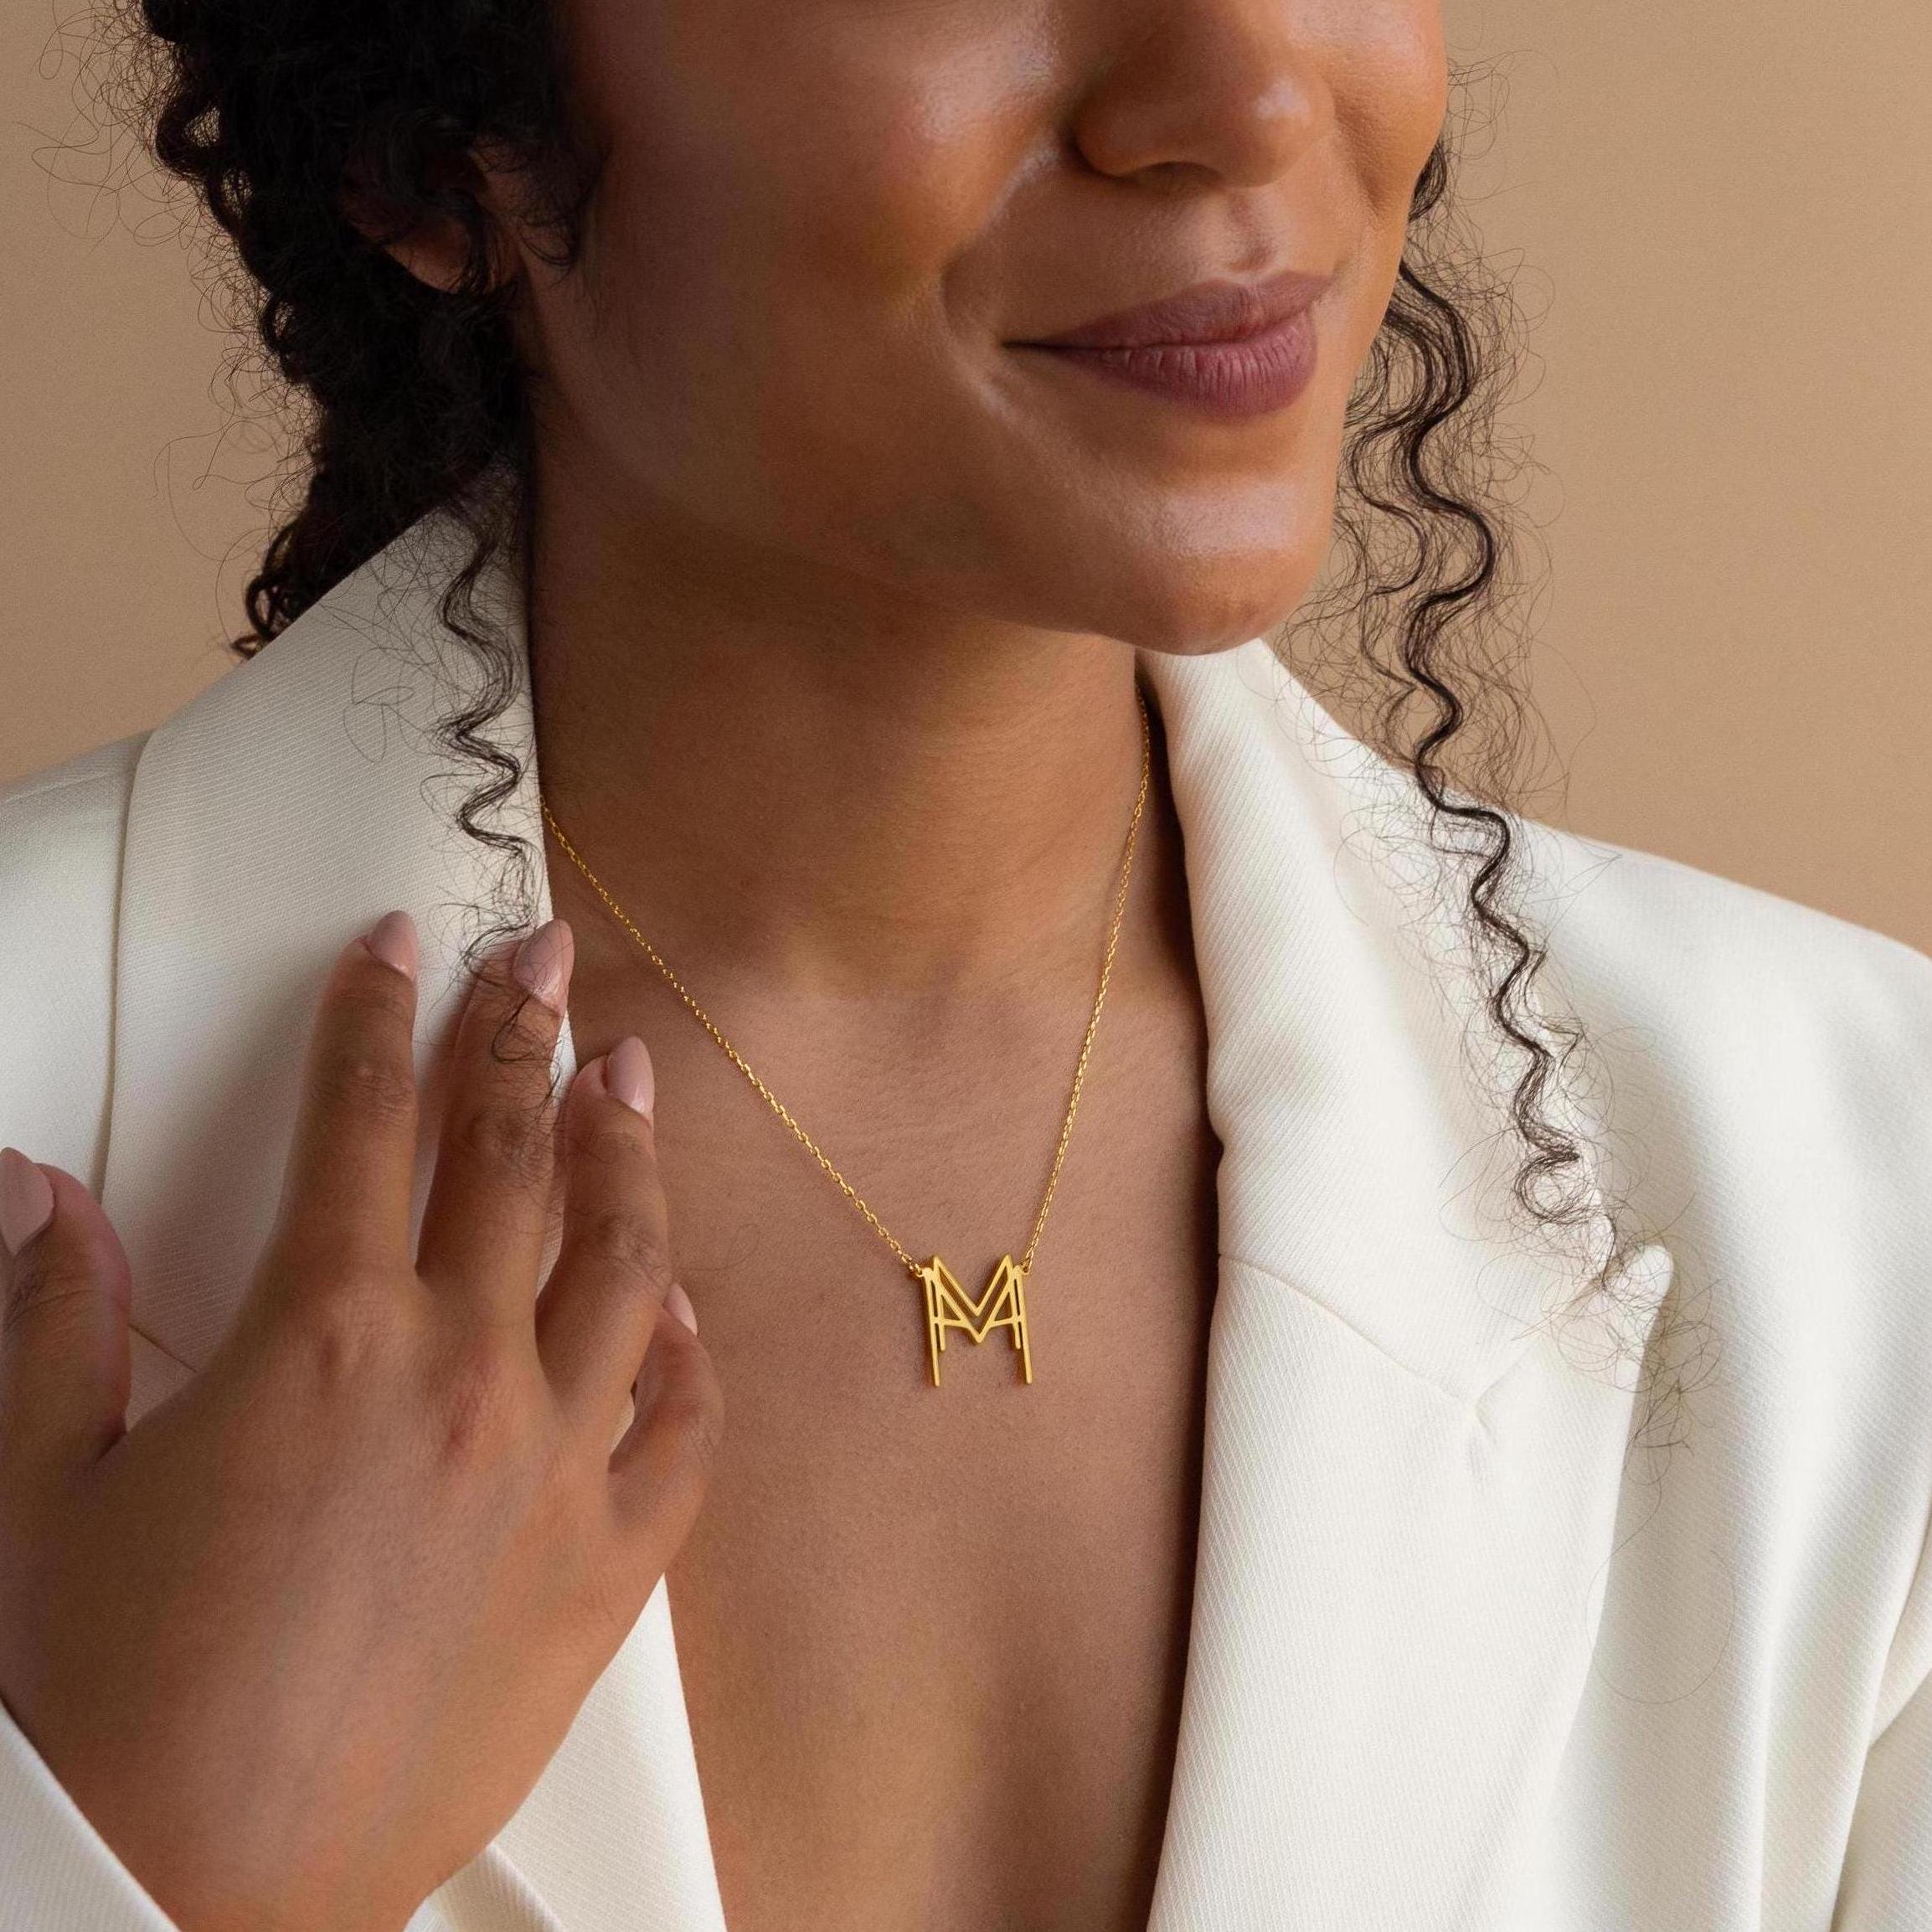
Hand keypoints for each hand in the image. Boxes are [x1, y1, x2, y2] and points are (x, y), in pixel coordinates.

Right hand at [0, 912, 721, 1931]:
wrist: (195, 1893)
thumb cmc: (110, 1698)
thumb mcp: (48, 1491)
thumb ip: (57, 1322)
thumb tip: (35, 1190)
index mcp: (322, 1336)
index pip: (363, 1119)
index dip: (380, 1013)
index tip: (406, 942)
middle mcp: (461, 1377)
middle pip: (511, 1157)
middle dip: (523, 1038)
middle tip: (550, 960)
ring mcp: (553, 1470)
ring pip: (624, 1267)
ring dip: (627, 1158)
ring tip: (628, 1080)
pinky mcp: (606, 1570)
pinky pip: (681, 1434)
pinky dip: (688, 1356)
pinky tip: (679, 1306)